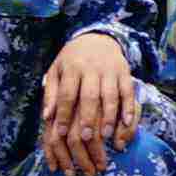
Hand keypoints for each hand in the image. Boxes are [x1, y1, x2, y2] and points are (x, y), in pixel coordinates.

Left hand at [39, 31, 137, 175]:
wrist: (97, 38)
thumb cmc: (71, 60)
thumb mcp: (56, 71)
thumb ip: (51, 93)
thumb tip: (47, 116)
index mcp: (72, 68)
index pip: (67, 93)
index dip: (63, 113)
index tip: (60, 133)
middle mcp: (92, 68)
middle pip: (90, 95)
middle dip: (88, 117)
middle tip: (86, 138)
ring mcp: (110, 70)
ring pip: (111, 95)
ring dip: (109, 116)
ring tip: (106, 135)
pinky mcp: (124, 72)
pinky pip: (128, 91)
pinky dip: (128, 107)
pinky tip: (126, 122)